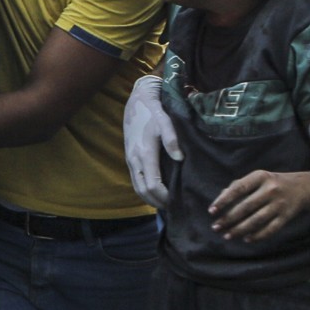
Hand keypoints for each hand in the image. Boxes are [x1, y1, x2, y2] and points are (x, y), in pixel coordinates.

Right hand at [123, 75, 183, 207]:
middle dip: (156, 202)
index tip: (176, 200)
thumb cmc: (154, 111)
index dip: (163, 197)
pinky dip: (144, 190)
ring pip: (137, 187)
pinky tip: (156, 192)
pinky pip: (136, 180)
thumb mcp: (165, 121)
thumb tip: (180, 159)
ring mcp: (130, 160)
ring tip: (165, 204)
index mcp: (144, 153)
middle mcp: (134, 160)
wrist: (137, 101)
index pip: (152, 185)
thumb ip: (172, 139)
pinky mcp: (129, 158)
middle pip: (143, 191)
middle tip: (172, 208)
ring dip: (149, 198)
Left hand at [209, 170, 307, 241]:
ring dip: (240, 230)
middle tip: (216, 227)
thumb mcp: (257, 179)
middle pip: (246, 207)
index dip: (224, 200)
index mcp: (260, 176)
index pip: (238, 188)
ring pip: (256, 220)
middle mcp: (271, 189)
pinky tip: (246, 239)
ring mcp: (280, 203)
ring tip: (227, 236)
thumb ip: (238, 186)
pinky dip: (258, 236)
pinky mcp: (287, 216)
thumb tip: (220, 200)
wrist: (302, 187)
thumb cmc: (271, 183)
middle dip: (229, 219)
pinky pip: (270, 229)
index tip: (212, 211)